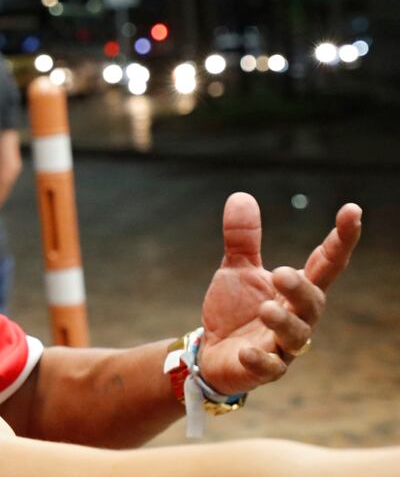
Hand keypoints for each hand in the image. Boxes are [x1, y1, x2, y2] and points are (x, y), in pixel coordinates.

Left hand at [198, 193, 360, 394]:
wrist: (213, 353)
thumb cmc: (235, 310)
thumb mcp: (236, 270)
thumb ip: (243, 238)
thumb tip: (241, 195)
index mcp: (295, 291)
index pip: (326, 264)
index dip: (341, 239)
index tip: (352, 211)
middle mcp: (296, 318)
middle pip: (313, 303)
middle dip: (301, 289)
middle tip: (281, 273)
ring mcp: (281, 346)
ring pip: (297, 337)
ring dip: (283, 322)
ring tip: (265, 308)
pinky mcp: (262, 370)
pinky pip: (270, 368)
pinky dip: (261, 360)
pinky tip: (247, 350)